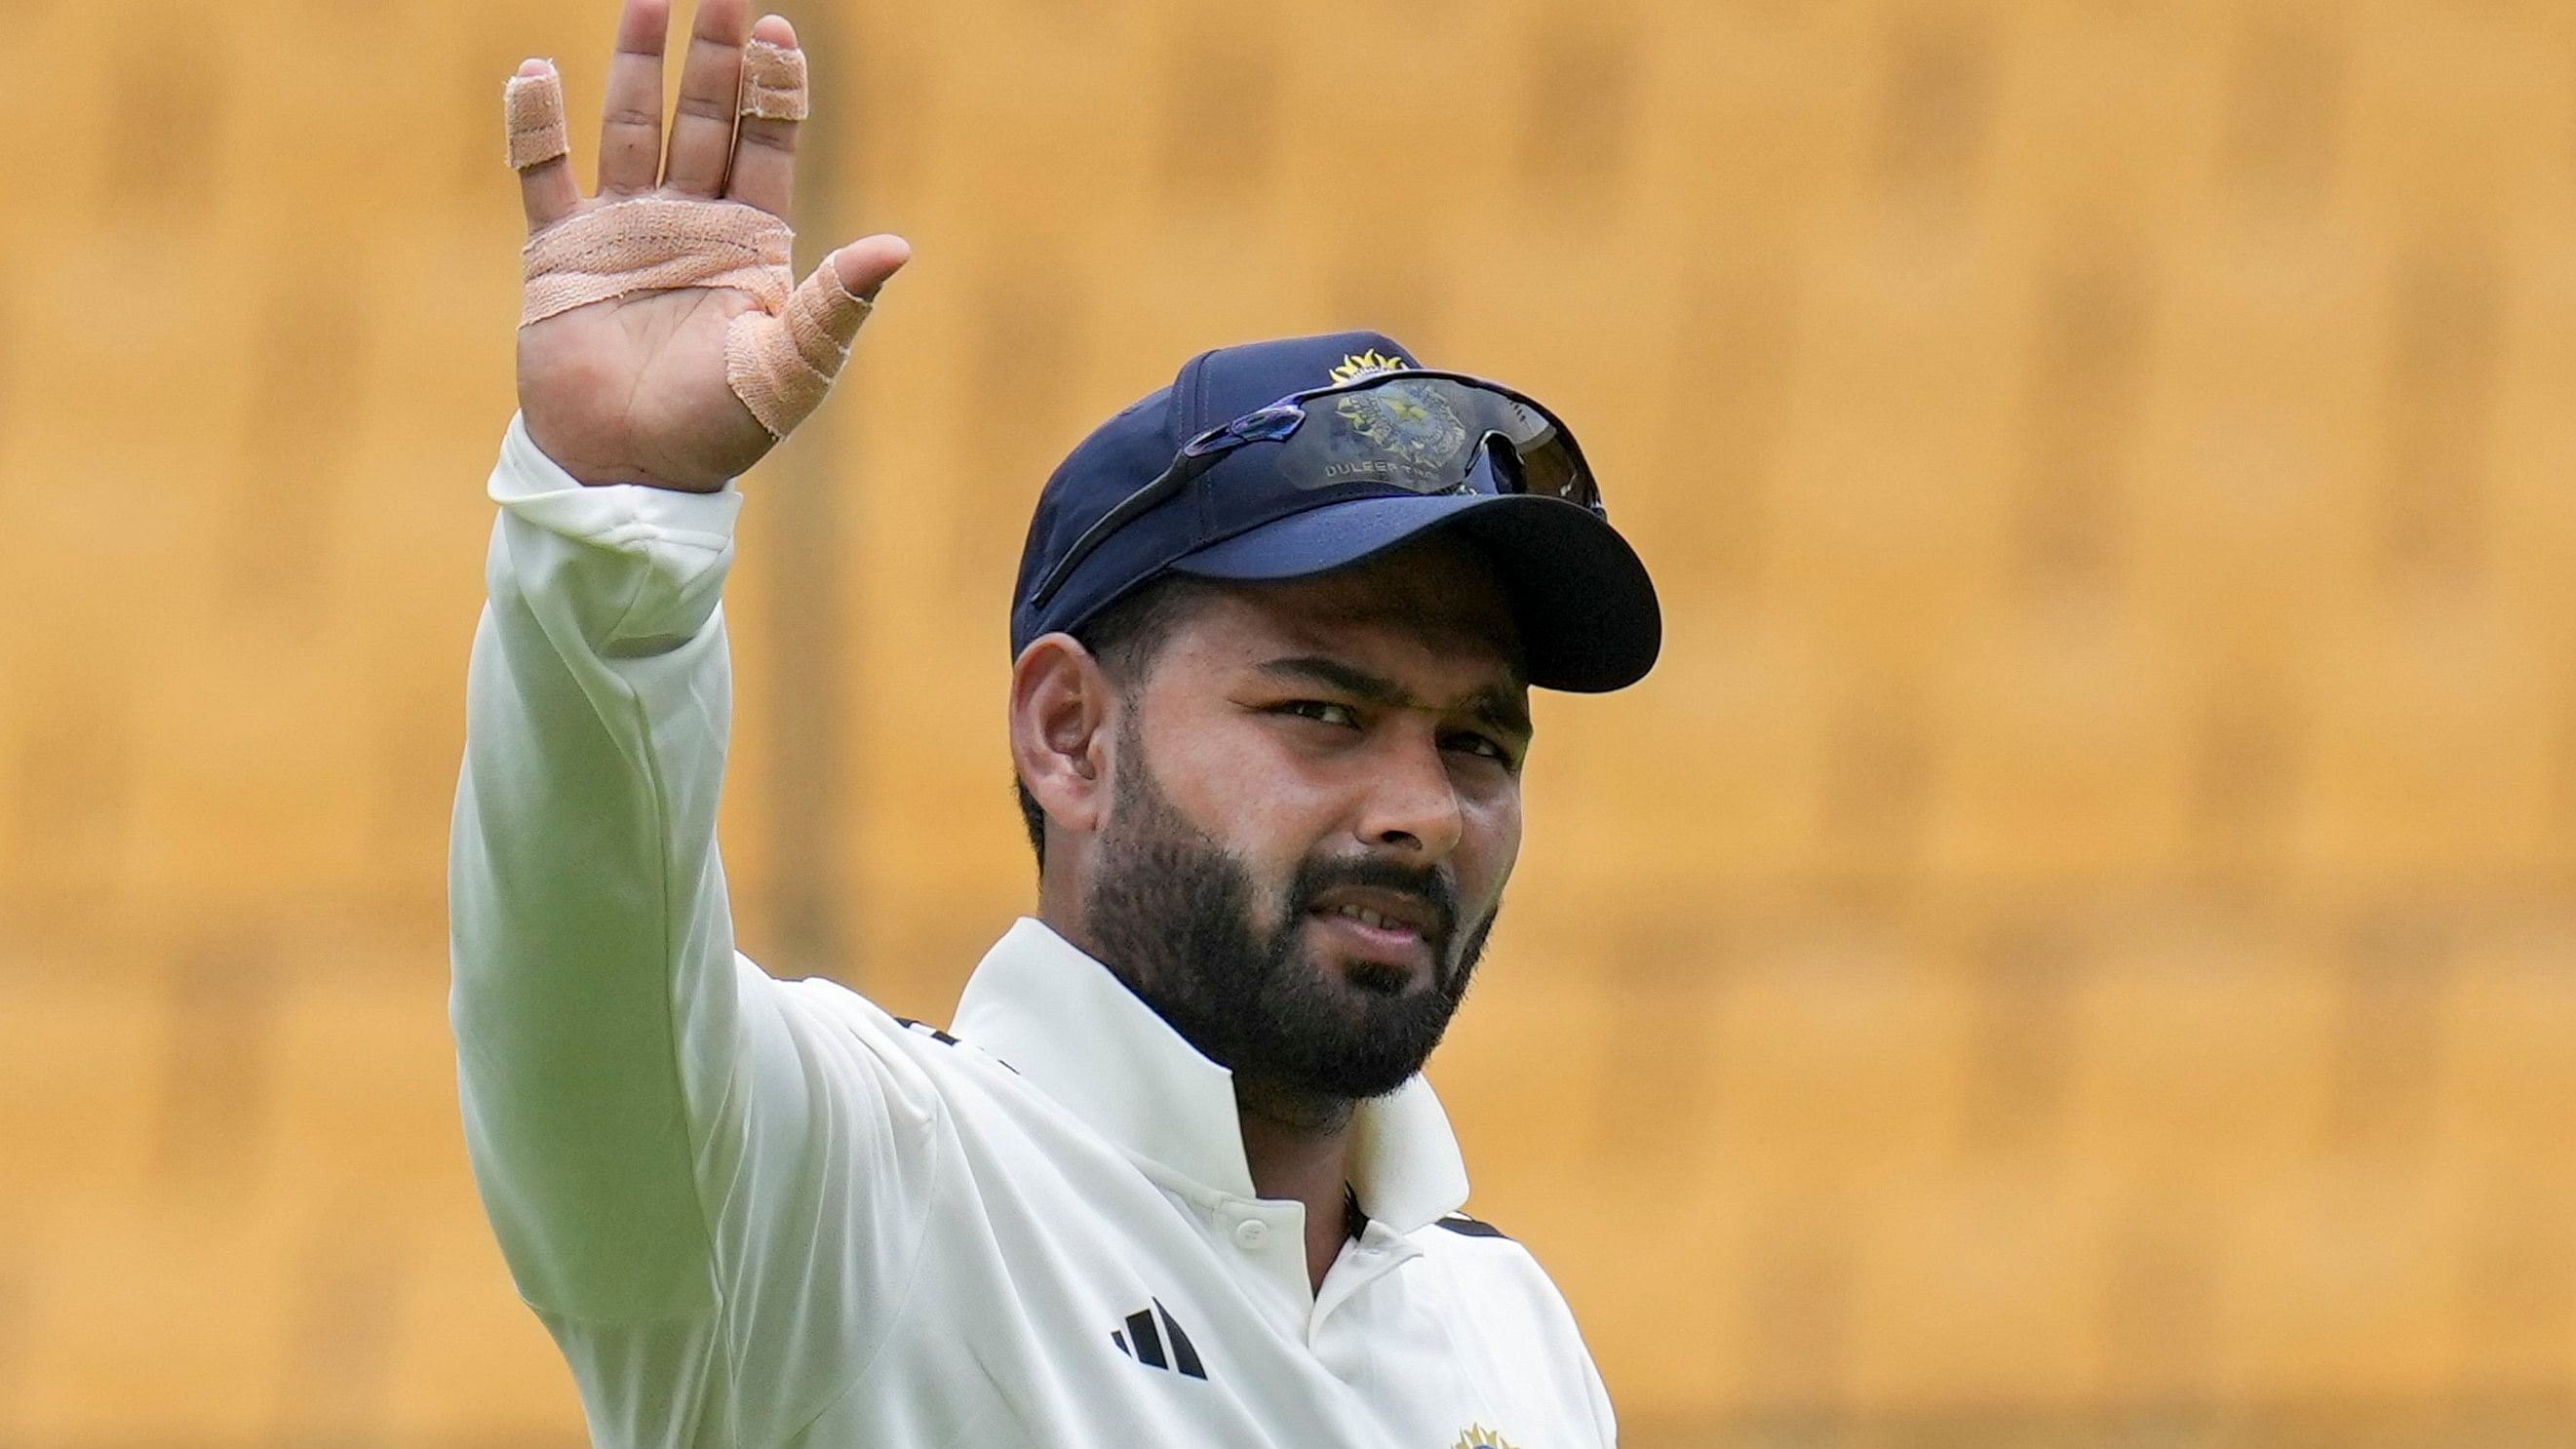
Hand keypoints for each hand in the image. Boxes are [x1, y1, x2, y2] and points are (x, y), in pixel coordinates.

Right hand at [510, 0, 908, 491]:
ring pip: (633, 127)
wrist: (629, 474)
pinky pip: (545, 174)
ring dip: (639, 66)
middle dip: (714, 54)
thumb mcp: (793, 368)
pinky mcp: (560, 253)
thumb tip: (898, 247)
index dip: (774, 88)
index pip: (769, 143)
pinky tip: (538, 73)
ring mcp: (624, 231)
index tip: (776, 32)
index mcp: (753, 242)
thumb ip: (837, 303)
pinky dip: (537, 126)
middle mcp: (691, 222)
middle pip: (706, 117)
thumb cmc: (720, 430)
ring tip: (647, 0)